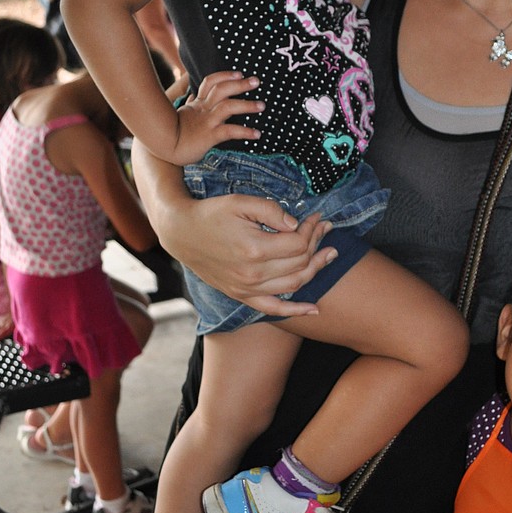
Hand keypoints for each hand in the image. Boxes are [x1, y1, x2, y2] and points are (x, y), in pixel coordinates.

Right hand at [162, 193, 336, 316]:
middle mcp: (253, 274)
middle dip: (317, 243)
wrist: (182, 234)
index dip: (311, 229)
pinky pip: (274, 309)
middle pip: (299, 262)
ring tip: (329, 254)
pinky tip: (315, 309)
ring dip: (316, 269)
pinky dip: (296, 310)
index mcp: (254, 249)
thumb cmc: (211, 214)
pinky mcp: (242, 296)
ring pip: (294, 284)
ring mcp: (247, 289)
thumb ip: (271, 210)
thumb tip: (296, 224)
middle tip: (325, 228)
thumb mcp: (240, 202)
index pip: (297, 243)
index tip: (317, 216)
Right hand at [172, 71, 262, 164]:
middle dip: (239, 84)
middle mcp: (203, 110)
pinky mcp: (209, 136)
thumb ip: (191, 103)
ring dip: (247, 105)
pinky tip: (257, 134)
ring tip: (262, 106)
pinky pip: (229, 131)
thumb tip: (191, 94)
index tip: (239, 73)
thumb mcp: (182, 114)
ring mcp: (206, 122)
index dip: (225, 76)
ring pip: (227, 107)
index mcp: (198, 104)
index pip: (210, 82)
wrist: (164, 148)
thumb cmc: (173, 133)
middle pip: (222, 90)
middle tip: (256, 81)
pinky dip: (244, 131)